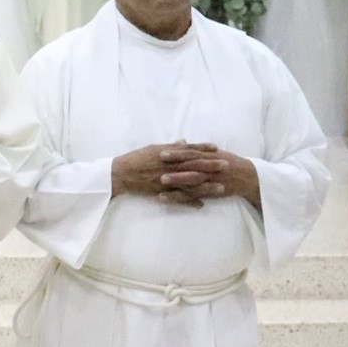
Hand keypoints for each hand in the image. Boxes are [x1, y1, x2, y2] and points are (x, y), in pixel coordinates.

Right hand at [113, 141, 234, 207]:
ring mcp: (166, 179)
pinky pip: (178, 198)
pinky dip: (190, 201)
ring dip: (206, 186)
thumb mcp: (152, 148)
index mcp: (167, 154)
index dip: (203, 149)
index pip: (188, 150)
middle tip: (227, 165)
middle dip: (211, 165)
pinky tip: (202, 205)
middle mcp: (169, 166)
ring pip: (189, 183)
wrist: (119, 174)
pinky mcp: (162, 191)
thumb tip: (184, 141)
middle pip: (193, 165)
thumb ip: (170, 146)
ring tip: (222, 187)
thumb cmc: (135, 159)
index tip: (217, 148)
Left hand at [153, 146, 259, 208]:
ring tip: (160, 181)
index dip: (177, 152)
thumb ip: (196, 149)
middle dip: (175, 164)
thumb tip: (180, 141)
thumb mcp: (214, 153)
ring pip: (191, 180)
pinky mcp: (208, 192)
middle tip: (157, 163)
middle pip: (190, 165)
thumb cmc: (228, 162)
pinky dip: (178, 197)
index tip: (162, 152)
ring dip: (175, 181)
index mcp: (209, 156)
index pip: (191, 153)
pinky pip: (191, 195)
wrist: (248, 177)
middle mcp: (209, 167)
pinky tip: (163, 198)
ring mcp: (210, 180)